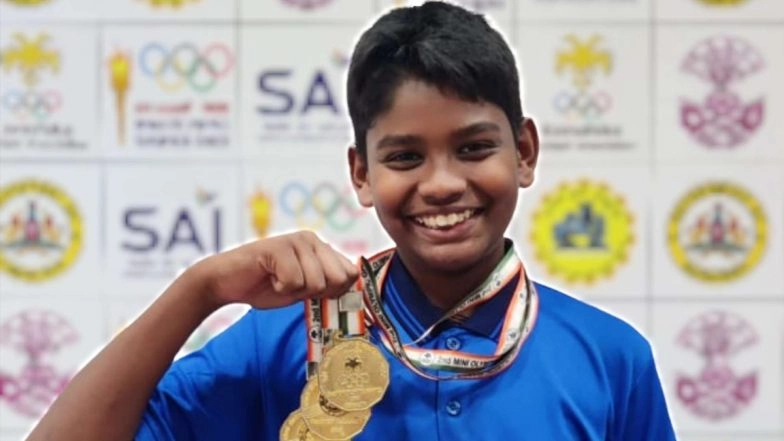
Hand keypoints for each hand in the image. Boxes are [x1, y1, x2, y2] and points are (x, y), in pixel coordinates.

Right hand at [190, 231, 358, 309]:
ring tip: (277, 279)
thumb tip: (353, 289)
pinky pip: (294, 281)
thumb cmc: (265, 286)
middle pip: (338, 279)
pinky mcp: (279, 247)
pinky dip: (280, 288)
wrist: (226, 282)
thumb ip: (327, 286)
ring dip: (295, 290)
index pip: (350, 273)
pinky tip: (268, 277)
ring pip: (317, 282)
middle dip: (316, 292)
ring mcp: (296, 241)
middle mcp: (312, 239)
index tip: (311, 292)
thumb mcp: (304, 288)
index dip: (334, 291)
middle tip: (293, 285)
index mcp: (321, 247)